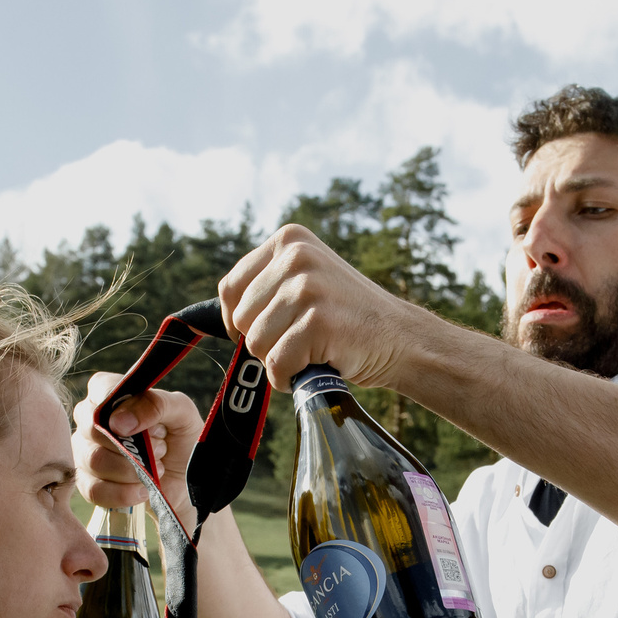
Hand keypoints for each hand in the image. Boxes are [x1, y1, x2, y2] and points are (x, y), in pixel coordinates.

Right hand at [71, 372, 199, 523]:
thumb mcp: (181, 414)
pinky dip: (123, 493)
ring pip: (95, 461)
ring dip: (133, 469)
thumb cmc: (181, 439)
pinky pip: (94, 490)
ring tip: (156, 469)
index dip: (123, 408)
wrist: (186, 482)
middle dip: (133, 444)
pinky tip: (142, 490)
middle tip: (161, 449)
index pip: (101, 388)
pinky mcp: (87, 483)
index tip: (147, 427)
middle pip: (93, 428)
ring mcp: (85, 452)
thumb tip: (119, 421)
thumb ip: (156, 405)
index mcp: (111, 392)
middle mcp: (91, 419)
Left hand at [218, 224, 430, 391]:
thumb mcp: (306, 279)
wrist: (399, 338)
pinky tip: (314, 367)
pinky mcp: (318, 322)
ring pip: (257, 344)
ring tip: (311, 351)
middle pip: (242, 319)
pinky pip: (278, 364)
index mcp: (289, 239)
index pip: (231, 288)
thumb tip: (218, 317)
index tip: (259, 333)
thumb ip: (268, 285)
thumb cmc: (345, 317)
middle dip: (264, 342)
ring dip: (279, 360)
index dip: (238, 320)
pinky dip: (290, 378)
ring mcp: (308, 287)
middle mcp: (296, 255)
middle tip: (300, 341)